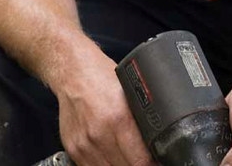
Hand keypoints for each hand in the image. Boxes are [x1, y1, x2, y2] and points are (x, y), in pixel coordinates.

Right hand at [54, 48, 152, 165]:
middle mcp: (99, 134)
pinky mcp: (73, 148)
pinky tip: (111, 156)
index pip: (140, 160)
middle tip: (144, 158)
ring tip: (129, 157)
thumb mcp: (131, 94)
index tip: (155, 161)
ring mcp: (84, 144)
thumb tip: (158, 142)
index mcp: (119, 119)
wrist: (73, 74)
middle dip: (138, 164)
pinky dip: (104, 165)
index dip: (151, 164)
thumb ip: (142, 120)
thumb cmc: (102, 78)